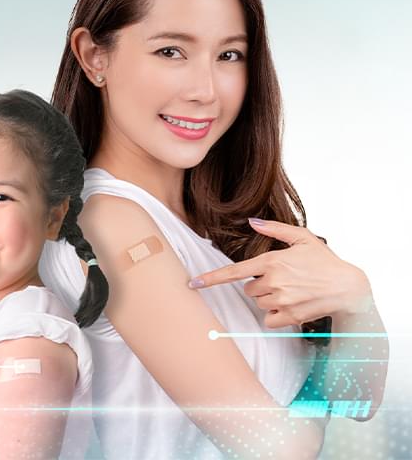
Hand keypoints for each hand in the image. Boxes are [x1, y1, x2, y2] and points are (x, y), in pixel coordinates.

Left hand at [188, 218, 373, 327]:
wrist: (349, 287)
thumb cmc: (324, 261)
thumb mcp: (302, 238)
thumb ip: (275, 229)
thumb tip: (253, 222)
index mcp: (272, 261)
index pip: (234, 272)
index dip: (211, 279)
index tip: (193, 284)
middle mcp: (273, 281)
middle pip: (249, 289)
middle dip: (260, 285)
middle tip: (282, 280)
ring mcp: (281, 299)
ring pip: (259, 303)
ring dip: (269, 299)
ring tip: (292, 291)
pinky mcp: (290, 316)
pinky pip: (270, 319)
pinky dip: (277, 315)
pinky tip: (293, 305)